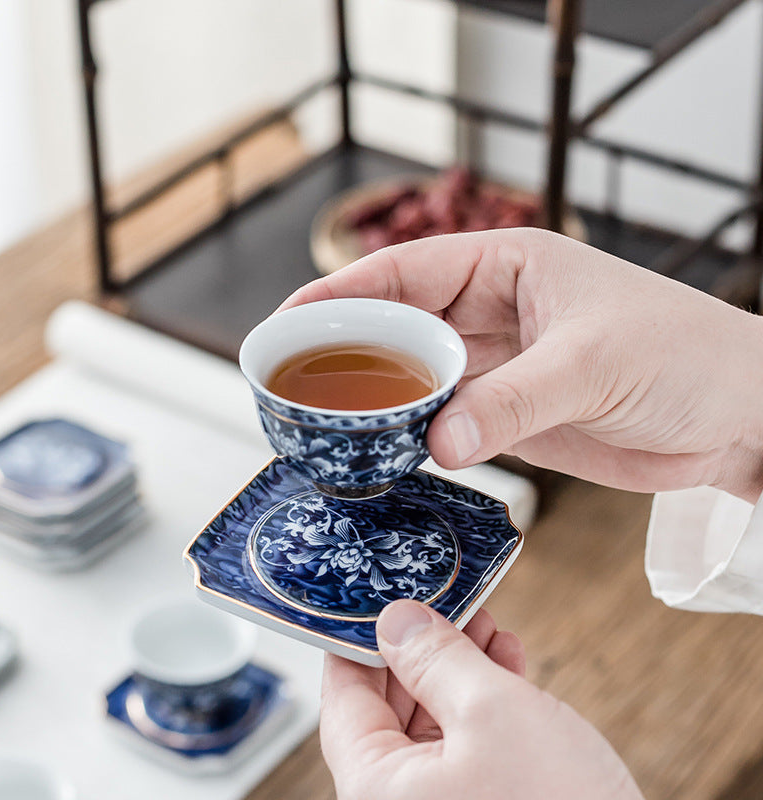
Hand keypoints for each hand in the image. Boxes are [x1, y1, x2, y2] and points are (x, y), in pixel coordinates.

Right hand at [282, 229, 762, 501]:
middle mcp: (493, 312)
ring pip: (416, 379)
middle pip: (399, 327)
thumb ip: (512, 401)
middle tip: (293, 381)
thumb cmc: (686, 355)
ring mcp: (498, 367)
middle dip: (346, 350)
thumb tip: (438, 440)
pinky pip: (445, 422)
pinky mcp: (509, 416)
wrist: (736, 416)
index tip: (291, 319)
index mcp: (508, 266)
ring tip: (324, 422)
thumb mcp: (592, 362)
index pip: (407, 272)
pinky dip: (411, 436)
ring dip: (376, 399)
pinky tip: (381, 450)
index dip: (343, 293)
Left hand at [321, 600, 642, 799]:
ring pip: (432, 721)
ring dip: (457, 668)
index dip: (360, 639)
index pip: (344, 697)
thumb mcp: (491, 712)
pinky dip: (482, 701)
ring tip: (484, 625)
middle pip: (389, 707)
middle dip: (422, 649)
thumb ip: (435, 659)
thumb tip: (395, 620)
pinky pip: (464, 745)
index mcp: (377, 789)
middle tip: (445, 604)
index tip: (379, 597)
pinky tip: (506, 661)